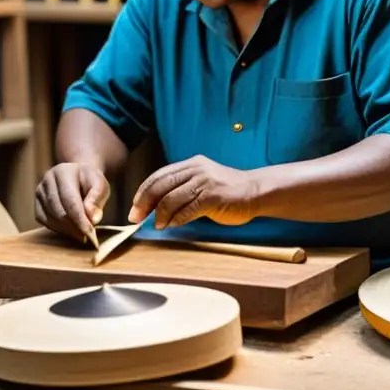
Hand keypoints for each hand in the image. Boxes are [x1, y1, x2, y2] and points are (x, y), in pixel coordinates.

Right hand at [34, 162, 110, 242]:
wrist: (79, 177)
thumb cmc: (91, 182)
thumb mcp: (101, 186)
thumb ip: (97, 200)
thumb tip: (91, 218)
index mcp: (63, 171)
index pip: (69, 199)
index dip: (79, 218)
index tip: (89, 233)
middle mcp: (48, 180)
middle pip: (58, 210)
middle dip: (74, 227)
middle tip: (87, 236)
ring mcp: (40, 192)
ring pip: (51, 218)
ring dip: (67, 229)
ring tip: (81, 233)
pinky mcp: (37, 203)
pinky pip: (45, 221)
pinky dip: (58, 229)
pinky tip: (71, 229)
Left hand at [128, 155, 259, 228]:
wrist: (255, 191)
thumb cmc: (227, 191)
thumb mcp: (202, 181)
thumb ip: (182, 188)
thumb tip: (156, 206)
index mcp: (191, 164)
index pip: (159, 175)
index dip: (143, 191)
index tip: (134, 206)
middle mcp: (196, 169)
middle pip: (161, 185)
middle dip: (144, 203)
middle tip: (136, 217)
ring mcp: (204, 182)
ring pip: (171, 199)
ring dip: (161, 215)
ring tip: (159, 225)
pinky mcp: (212, 197)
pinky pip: (187, 210)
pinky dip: (176, 220)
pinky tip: (173, 226)